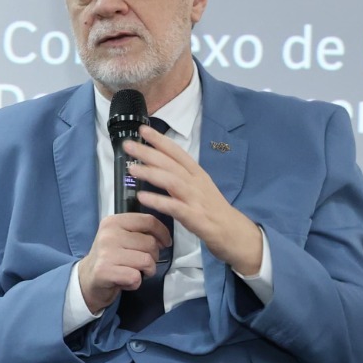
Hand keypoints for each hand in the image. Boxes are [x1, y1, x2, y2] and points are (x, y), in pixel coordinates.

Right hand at [77, 212, 173, 313]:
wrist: (86, 279)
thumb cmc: (109, 258)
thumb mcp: (121, 237)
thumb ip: (140, 233)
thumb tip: (163, 239)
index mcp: (113, 222)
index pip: (148, 221)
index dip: (162, 233)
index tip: (165, 243)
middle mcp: (108, 234)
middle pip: (150, 244)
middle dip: (152, 257)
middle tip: (139, 263)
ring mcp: (106, 253)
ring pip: (146, 261)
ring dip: (145, 271)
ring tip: (133, 272)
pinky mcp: (105, 271)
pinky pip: (136, 277)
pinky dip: (135, 283)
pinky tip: (124, 281)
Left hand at [124, 125, 262, 275]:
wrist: (234, 232)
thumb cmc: (212, 210)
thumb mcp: (198, 188)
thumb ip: (180, 177)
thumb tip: (158, 165)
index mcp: (197, 174)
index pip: (177, 152)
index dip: (160, 140)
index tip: (143, 129)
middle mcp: (196, 182)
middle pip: (171, 163)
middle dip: (149, 152)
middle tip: (128, 145)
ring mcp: (196, 199)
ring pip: (172, 181)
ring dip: (151, 173)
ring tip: (131, 168)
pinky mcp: (195, 217)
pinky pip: (174, 207)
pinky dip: (158, 200)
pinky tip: (142, 197)